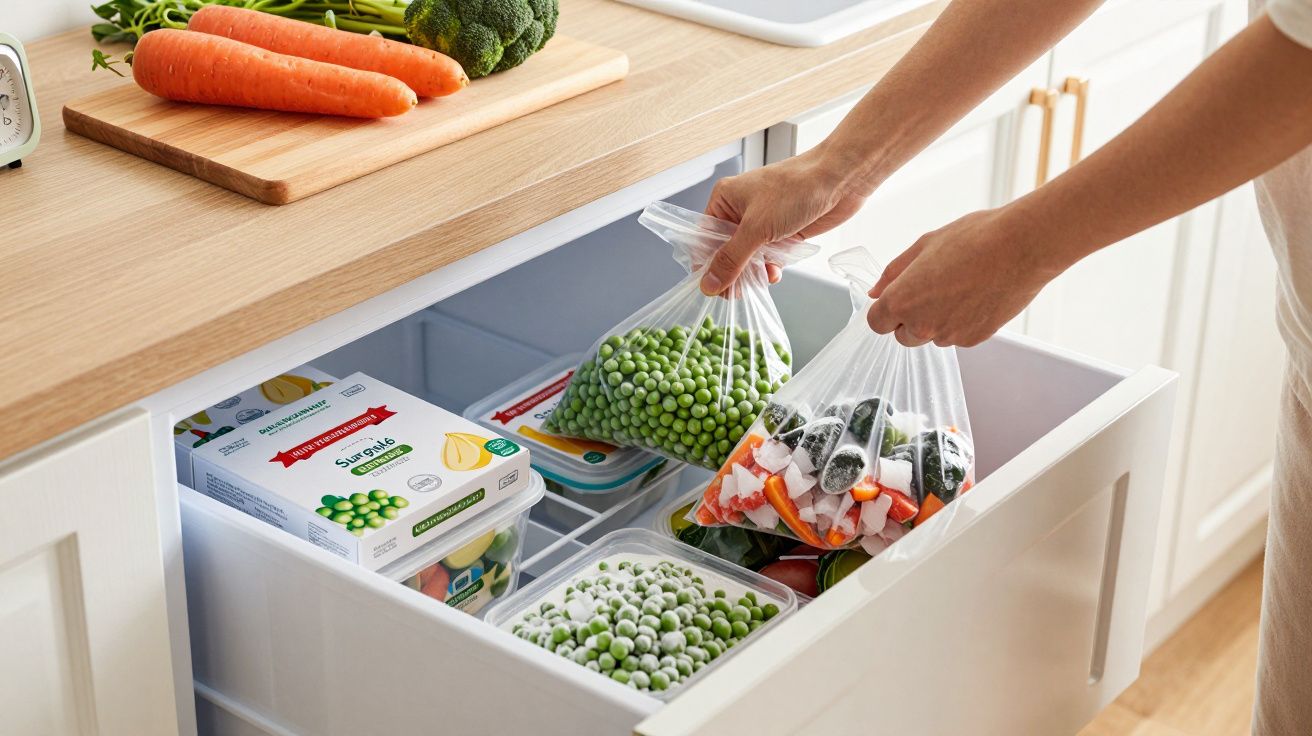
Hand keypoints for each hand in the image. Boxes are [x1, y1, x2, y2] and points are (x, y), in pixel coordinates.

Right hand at [700, 149, 867, 294]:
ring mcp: (762, 223)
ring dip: (753, 274)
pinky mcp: (782, 233)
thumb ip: (732, 259)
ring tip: (759, 283)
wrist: (839, 180)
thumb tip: (709, 284)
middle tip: (737, 293)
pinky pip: (768, 258)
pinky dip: (770, 269)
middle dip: (732, 273)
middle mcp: (740, 212)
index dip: (706, 264)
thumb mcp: (757, 227)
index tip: (712, 287)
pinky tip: (775, 274)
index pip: (704, 239)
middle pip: (725, 252)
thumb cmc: (796, 189)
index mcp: (725, 200)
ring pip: (747, 258)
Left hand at [867, 208, 1065, 347]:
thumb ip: (894, 272)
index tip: (897, 297)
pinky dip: (961, 322)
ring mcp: (950, 336)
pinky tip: (976, 295)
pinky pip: (957, 336)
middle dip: (909, 318)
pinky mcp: (975, 339)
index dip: (885, 309)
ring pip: (932, 336)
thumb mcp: (924, 245)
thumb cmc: (975, 238)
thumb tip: (876, 291)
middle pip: (902, 335)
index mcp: (902, 301)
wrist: (1023, 247)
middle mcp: (923, 325)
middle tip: (932, 288)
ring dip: (937, 320)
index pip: (876, 322)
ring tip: (960, 286)